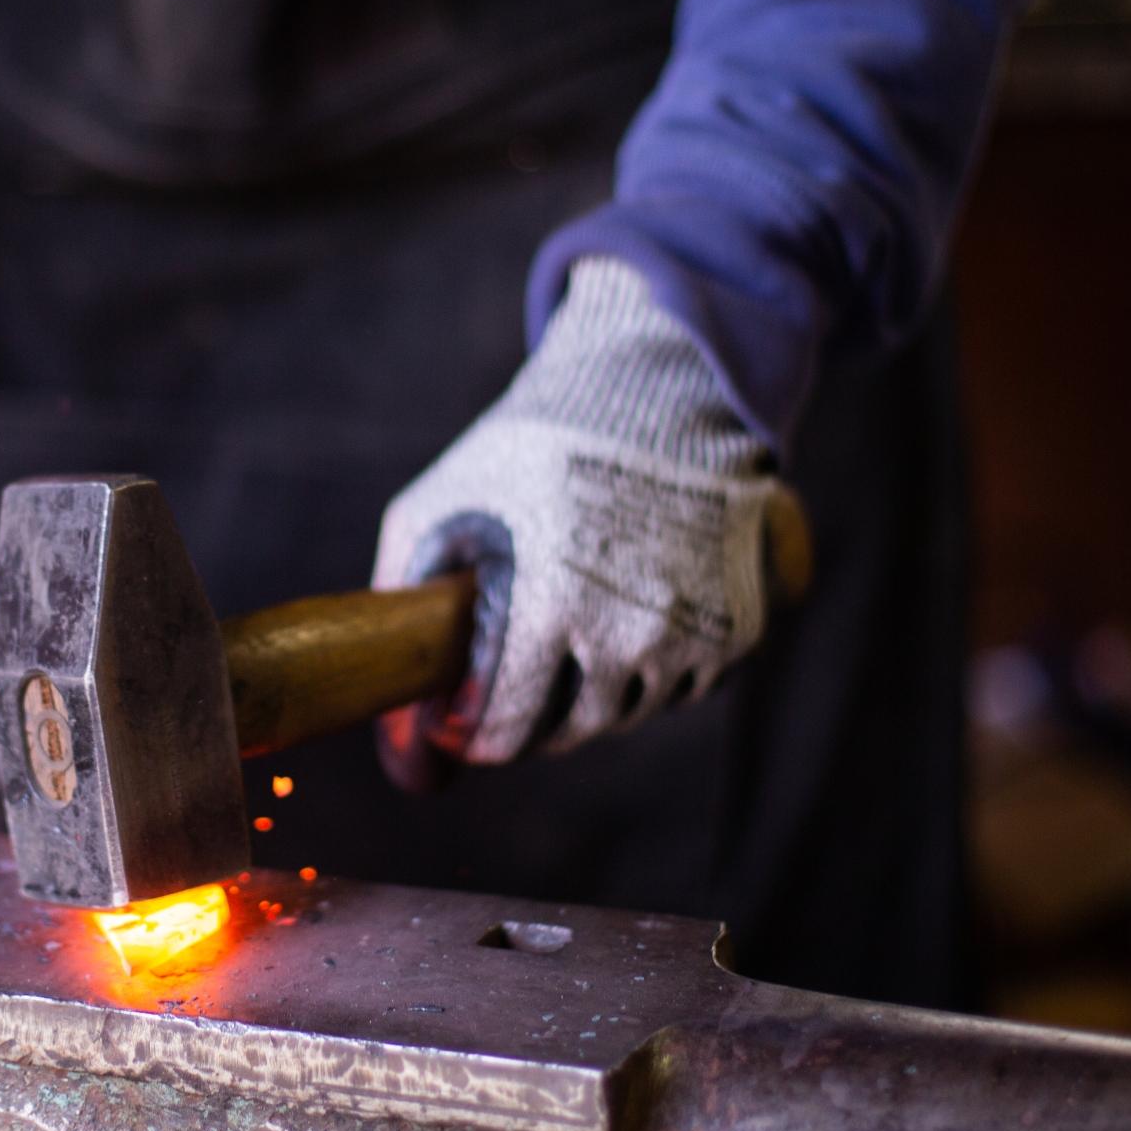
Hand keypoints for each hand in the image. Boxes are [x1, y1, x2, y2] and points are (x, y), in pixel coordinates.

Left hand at [374, 258, 792, 768]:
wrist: (652, 395)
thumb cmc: (531, 448)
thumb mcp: (441, 504)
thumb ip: (403, 590)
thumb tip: (392, 687)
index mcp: (548, 604)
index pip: (505, 726)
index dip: (474, 734)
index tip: (460, 724)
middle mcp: (626, 630)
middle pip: (571, 729)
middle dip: (532, 721)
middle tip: (512, 693)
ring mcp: (690, 631)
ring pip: (631, 712)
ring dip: (595, 698)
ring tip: (569, 649)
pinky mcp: (737, 625)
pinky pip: (686, 685)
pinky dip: (655, 672)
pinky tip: (626, 628)